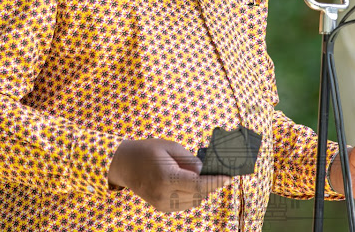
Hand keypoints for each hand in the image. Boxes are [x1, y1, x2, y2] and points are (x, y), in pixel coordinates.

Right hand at [108, 139, 230, 211]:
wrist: (125, 164)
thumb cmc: (149, 151)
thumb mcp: (170, 147)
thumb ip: (190, 160)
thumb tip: (205, 171)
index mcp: (166, 178)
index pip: (198, 185)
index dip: (215, 182)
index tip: (228, 177)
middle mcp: (164, 195)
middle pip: (198, 195)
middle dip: (211, 185)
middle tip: (219, 173)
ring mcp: (162, 204)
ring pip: (194, 201)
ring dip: (202, 190)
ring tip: (202, 175)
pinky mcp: (161, 207)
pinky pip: (185, 203)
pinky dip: (192, 194)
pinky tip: (190, 182)